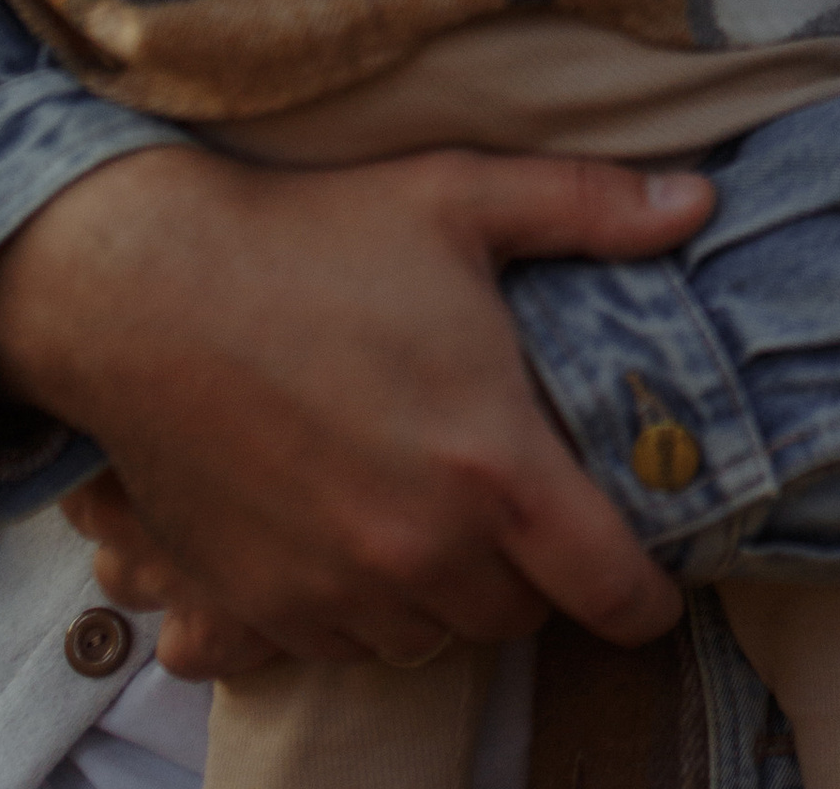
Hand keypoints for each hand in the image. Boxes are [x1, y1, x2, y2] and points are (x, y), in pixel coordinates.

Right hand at [0, 145, 714, 664]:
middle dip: (543, 575)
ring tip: (455, 516)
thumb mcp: (466, 198)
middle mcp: (419, 549)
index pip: (604, 584)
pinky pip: (344, 640)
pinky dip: (372, 606)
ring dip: (456, 594)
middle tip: (538, 510)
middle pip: (518, 615)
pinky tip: (370, 533)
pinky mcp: (257, 601)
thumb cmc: (313, 239)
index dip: (647, 600)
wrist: (141, 292)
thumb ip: (593, 207)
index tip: (659, 593)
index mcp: (493, 465)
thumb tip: (698, 203)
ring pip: (432, 637)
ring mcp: (332, 586)